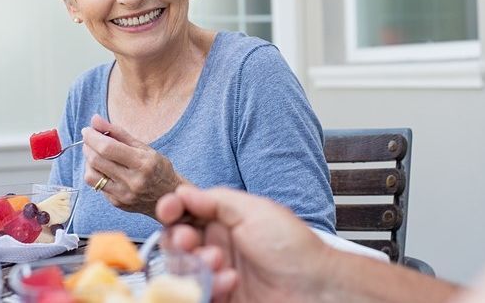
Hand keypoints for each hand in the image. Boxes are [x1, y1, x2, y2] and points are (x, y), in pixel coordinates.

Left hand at [82, 114, 184, 216]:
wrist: (169, 196)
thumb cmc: (157, 168)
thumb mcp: (143, 147)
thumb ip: (118, 132)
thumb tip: (95, 119)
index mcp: (143, 163)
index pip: (108, 148)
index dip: (93, 137)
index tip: (87, 130)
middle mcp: (133, 181)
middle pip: (96, 160)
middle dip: (87, 146)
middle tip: (88, 138)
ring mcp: (124, 194)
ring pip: (91, 175)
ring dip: (88, 160)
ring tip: (94, 153)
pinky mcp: (117, 203)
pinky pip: (97, 186)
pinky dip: (95, 173)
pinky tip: (103, 168)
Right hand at [156, 185, 333, 302]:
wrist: (316, 288)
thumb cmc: (292, 246)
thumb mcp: (255, 211)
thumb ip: (215, 200)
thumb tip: (182, 192)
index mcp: (225, 219)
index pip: (186, 212)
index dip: (172, 210)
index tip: (169, 210)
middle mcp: (218, 245)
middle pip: (177, 241)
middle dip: (179, 239)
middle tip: (189, 241)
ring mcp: (218, 273)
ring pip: (183, 269)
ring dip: (195, 264)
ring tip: (218, 262)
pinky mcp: (222, 297)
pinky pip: (197, 293)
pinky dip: (209, 286)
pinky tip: (231, 282)